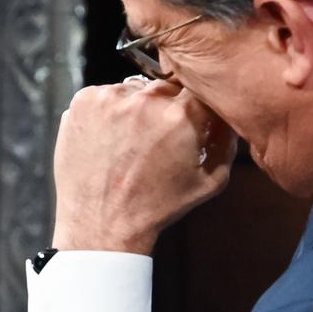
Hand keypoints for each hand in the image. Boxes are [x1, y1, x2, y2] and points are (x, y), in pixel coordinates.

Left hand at [51, 76, 237, 252]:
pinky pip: (104, 94)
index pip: (199, 87)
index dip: (195, 102)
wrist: (101, 225)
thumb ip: (228, 142)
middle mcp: (145, 100)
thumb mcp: (210, 181)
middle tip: (156, 137)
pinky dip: (108, 111)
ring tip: (130, 141)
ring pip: (134, 89)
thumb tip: (229, 115)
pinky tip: (109, 139)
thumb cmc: (156, 207)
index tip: (190, 117)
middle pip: (166, 86)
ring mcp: (110, 98)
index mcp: (181, 116)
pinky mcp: (83, 101)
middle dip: (166, 107)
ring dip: (136, 107)